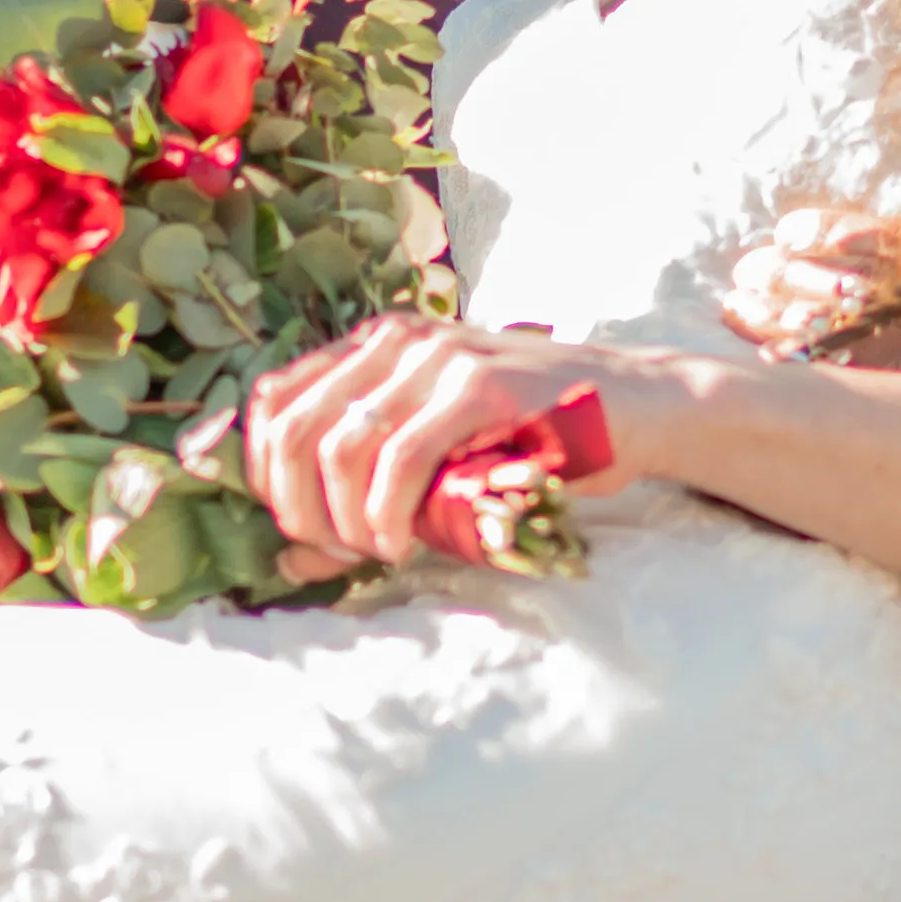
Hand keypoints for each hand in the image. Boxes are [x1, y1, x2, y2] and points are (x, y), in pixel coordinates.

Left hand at [244, 314, 644, 568]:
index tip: (302, 530)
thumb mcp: (435, 467)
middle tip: (341, 552)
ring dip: (347, 521)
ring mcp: (438, 356)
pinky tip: (405, 545)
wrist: (635, 411)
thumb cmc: (534, 442)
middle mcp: (395, 338)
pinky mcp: (481, 385)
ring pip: (340, 447)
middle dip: (300, 509)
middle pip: (292, 429)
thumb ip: (359, 503)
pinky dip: (388, 514)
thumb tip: (286, 562)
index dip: (265, 477)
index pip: (271, 402)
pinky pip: (401, 458)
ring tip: (381, 551)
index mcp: (372, 345)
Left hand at [726, 184, 900, 374]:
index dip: (843, 237)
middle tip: (748, 267)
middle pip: (877, 296)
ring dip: (798, 324)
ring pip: (869, 345)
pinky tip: (774, 358)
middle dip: (804, 279)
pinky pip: (881, 394)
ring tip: (741, 303)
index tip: (790, 229)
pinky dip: (823, 373)